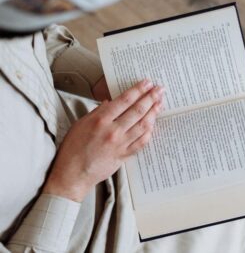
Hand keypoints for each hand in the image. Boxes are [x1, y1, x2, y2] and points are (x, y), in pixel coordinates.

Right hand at [43, 80, 163, 201]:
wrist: (72, 174)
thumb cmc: (73, 148)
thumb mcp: (81, 124)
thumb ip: (98, 112)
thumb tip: (110, 102)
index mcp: (100, 120)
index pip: (124, 100)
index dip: (138, 90)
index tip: (147, 83)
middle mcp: (113, 131)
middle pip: (137, 111)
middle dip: (151, 98)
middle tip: (160, 90)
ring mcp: (120, 144)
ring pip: (143, 125)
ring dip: (154, 113)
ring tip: (160, 104)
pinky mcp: (124, 155)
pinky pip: (142, 142)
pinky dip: (149, 132)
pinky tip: (153, 125)